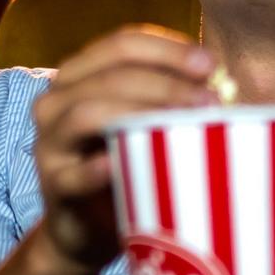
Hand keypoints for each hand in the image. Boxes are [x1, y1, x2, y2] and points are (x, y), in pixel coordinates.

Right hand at [30, 25, 218, 268]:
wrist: (88, 228)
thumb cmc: (128, 165)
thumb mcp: (148, 124)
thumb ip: (171, 97)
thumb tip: (226, 85)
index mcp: (81, 75)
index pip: (121, 45)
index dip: (167, 50)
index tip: (211, 64)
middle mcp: (57, 101)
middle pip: (110, 76)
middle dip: (165, 83)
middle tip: (210, 100)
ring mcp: (49, 144)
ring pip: (86, 114)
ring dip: (140, 114)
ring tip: (187, 124)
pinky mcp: (53, 187)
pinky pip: (72, 176)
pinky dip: (96, 170)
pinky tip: (121, 166)